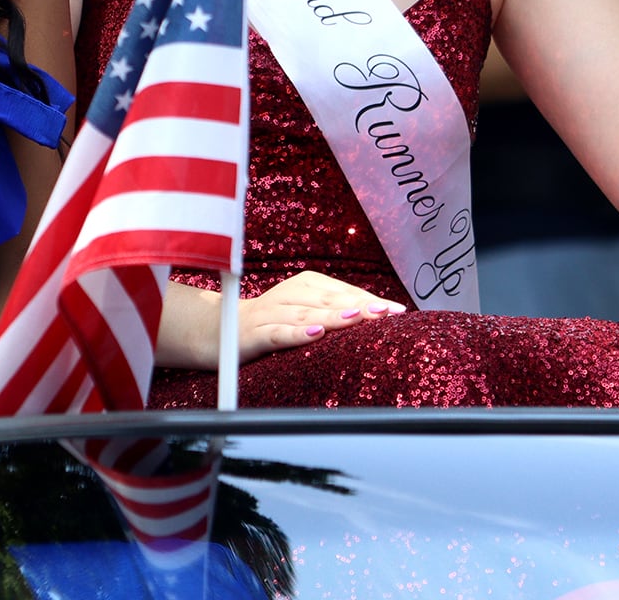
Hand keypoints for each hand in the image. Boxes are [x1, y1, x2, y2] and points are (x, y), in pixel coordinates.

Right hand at [236, 270, 403, 357]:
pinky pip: (278, 333)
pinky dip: (297, 333)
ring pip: (306, 315)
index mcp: (303, 285)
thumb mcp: (304, 312)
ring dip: (333, 316)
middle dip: (358, 305)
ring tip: (358, 317)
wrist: (220, 330)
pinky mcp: (254, 334)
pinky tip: (315, 334)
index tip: (397, 310)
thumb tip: (379, 314)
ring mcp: (270, 313)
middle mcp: (287, 295)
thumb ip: (334, 311)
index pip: (342, 291)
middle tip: (386, 312)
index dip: (368, 299)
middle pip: (327, 300)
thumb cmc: (273, 322)